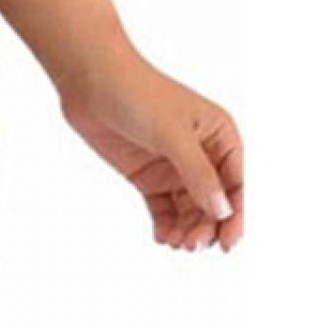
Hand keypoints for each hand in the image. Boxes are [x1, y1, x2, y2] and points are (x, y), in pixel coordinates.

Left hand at [58, 48, 243, 252]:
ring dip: (186, 230)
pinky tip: (162, 238)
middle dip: (206, 227)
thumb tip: (223, 210)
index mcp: (219, 137)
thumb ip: (197, 173)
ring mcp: (173, 167)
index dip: (235, 216)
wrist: (89, 80)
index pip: (236, 184)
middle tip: (191, 245)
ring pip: (189, 210)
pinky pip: (164, 208)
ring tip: (175, 243)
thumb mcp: (171, 133)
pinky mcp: (148, 176)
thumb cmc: (136, 93)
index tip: (227, 244)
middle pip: (213, 203)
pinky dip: (166, 225)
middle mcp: (201, 155)